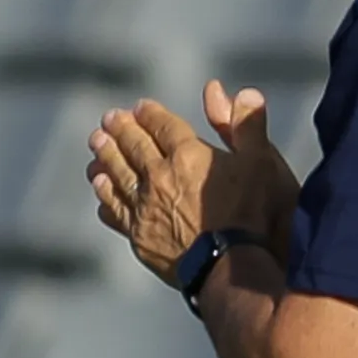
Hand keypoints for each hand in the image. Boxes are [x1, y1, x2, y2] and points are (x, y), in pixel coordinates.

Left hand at [86, 84, 286, 284]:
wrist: (229, 265)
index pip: (163, 126)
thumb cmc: (251, 213)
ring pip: (117, 175)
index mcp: (187, 155)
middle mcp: (159, 177)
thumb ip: (249, 126)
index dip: (151, 114)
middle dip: (120, 129)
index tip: (140, 107)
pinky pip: (115, 209)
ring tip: (96, 143)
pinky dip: (105, 194)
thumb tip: (245, 92)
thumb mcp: (261, 163)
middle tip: (109, 118)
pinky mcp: (138, 234)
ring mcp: (144, 207)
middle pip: (133, 147)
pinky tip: (100, 186)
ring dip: (105, 156)